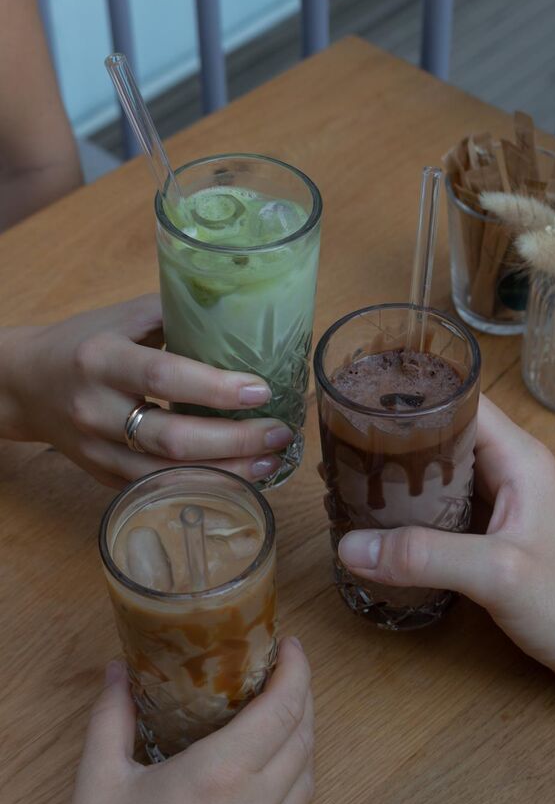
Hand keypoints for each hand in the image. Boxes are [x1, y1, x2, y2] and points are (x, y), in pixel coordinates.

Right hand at [0, 294, 292, 486]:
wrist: (25, 385)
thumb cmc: (86, 342)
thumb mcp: (124, 317)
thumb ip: (178, 314)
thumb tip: (247, 316)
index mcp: (102, 358)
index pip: (164, 377)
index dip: (216, 388)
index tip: (261, 390)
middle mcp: (96, 408)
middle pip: (172, 438)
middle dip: (235, 441)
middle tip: (280, 433)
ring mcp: (97, 450)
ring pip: (167, 474)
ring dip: (227, 474)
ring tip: (270, 462)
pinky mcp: (103, 476)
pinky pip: (157, 489)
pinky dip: (201, 488)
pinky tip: (238, 480)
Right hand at [41, 638, 313, 803]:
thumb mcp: (98, 778)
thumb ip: (112, 715)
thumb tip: (120, 670)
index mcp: (218, 776)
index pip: (283, 709)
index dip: (296, 669)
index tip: (289, 645)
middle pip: (304, 735)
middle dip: (302, 694)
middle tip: (284, 668)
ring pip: (308, 773)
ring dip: (303, 734)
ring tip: (282, 709)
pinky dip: (296, 775)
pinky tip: (272, 765)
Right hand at [338, 395, 554, 707]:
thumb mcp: (497, 573)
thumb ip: (425, 556)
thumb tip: (352, 546)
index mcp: (516, 456)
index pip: (458, 399)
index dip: (410, 396)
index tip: (360, 405)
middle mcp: (508, 469)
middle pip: (442, 432)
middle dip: (393, 438)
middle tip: (340, 449)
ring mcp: (502, 501)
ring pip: (439, 471)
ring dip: (398, 476)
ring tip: (348, 480)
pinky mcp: (493, 532)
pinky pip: (443, 506)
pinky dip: (410, 509)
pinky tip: (380, 523)